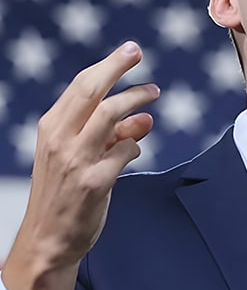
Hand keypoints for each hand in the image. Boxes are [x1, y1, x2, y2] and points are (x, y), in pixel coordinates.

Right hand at [1, 42, 157, 289]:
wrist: (50, 238)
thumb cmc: (65, 194)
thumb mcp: (77, 157)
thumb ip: (108, 136)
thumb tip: (143, 118)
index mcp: (52, 128)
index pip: (80, 87)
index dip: (108, 66)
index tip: (129, 51)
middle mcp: (60, 139)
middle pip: (93, 92)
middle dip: (119, 69)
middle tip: (140, 54)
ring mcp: (76, 160)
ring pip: (112, 115)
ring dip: (136, 101)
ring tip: (153, 95)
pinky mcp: (95, 181)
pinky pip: (126, 151)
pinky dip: (135, 147)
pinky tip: (134, 151)